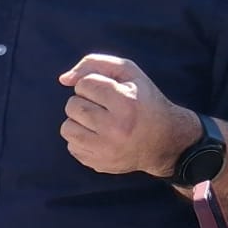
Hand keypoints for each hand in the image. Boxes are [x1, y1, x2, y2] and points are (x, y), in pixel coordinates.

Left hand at [60, 54, 202, 178]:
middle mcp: (116, 127)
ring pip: (67, 127)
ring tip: (99, 121)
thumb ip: (95, 64)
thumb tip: (63, 79)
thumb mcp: (129, 74)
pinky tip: (101, 137)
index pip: (85, 84)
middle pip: (72, 106)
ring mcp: (106, 149)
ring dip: (78, 121)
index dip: (93, 84)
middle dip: (83, 102)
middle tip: (103, 107)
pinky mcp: (99, 163)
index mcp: (126, 102)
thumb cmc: (143, 101)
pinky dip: (82, 139)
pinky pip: (71, 146)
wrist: (165, 141)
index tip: (109, 91)